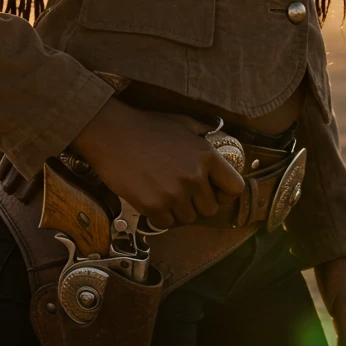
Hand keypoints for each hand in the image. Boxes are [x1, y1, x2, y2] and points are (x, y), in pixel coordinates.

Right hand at [68, 97, 244, 229]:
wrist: (111, 133)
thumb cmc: (145, 126)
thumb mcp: (181, 122)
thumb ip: (202, 132)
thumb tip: (214, 134)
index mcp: (206, 155)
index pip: (234, 188)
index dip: (225, 193)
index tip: (213, 193)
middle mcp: (194, 176)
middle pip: (210, 209)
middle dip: (197, 204)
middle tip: (182, 194)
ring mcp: (174, 192)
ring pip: (188, 219)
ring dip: (178, 211)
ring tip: (164, 193)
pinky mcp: (153, 205)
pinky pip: (165, 223)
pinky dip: (159, 216)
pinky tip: (150, 199)